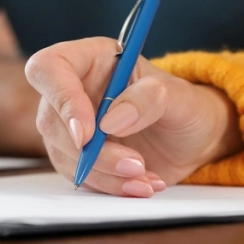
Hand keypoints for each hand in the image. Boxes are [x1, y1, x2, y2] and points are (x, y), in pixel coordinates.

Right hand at [25, 37, 243, 195]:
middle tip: (134, 163)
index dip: (60, 99)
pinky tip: (139, 184)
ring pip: (62, 152)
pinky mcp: (77, 155)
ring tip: (145, 178)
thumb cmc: (185, 107)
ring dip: (103, 172)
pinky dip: (109, 185)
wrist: (194, 140)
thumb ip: (148, 99)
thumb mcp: (179, 97)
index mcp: (91, 59)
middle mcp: (74, 89)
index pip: (49, 68)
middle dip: (92, 151)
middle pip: (51, 119)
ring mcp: (71, 124)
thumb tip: (110, 121)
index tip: (87, 133)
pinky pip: (78, 174)